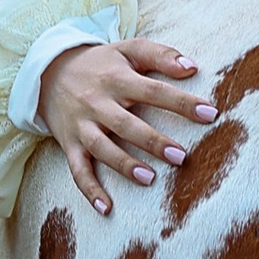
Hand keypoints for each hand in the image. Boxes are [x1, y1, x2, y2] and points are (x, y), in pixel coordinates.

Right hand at [37, 37, 216, 215]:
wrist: (47, 71)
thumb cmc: (100, 63)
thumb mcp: (127, 49)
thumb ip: (160, 54)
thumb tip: (192, 66)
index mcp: (117, 78)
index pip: (154, 91)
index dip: (182, 103)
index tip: (210, 114)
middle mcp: (98, 103)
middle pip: (127, 124)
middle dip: (153, 141)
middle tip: (181, 156)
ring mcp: (83, 126)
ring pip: (102, 148)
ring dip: (124, 165)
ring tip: (150, 178)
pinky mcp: (70, 144)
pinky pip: (78, 170)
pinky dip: (89, 190)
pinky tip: (107, 208)